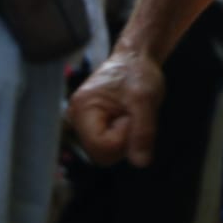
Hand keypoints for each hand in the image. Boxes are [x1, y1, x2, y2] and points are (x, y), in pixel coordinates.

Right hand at [67, 49, 165, 166]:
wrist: (135, 59)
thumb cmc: (138, 73)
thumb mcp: (146, 100)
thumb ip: (143, 132)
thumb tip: (141, 163)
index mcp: (82, 110)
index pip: (101, 148)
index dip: (122, 137)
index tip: (130, 115)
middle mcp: (76, 118)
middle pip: (101, 154)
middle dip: (122, 140)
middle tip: (130, 114)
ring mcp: (83, 123)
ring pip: (106, 152)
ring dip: (123, 138)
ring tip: (127, 114)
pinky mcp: (92, 125)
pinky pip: (108, 144)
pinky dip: (121, 135)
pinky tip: (124, 117)